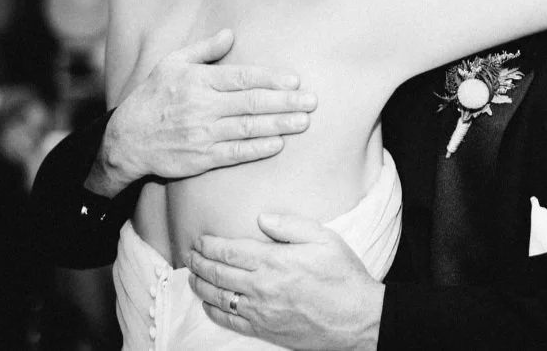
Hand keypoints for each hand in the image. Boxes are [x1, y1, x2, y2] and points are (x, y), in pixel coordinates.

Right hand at [85, 29, 316, 195]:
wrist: (126, 140)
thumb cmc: (152, 97)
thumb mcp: (171, 64)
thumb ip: (204, 50)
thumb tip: (231, 34)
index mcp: (197, 81)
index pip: (241, 78)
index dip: (270, 79)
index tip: (295, 80)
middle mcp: (202, 107)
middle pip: (251, 103)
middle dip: (285, 102)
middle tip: (312, 101)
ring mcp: (202, 134)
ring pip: (248, 128)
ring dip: (279, 125)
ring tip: (304, 122)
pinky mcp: (201, 158)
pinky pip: (235, 153)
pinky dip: (258, 149)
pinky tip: (278, 144)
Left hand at [188, 213, 382, 350]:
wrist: (356, 319)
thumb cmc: (343, 276)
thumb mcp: (324, 239)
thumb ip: (291, 225)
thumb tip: (261, 217)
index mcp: (274, 261)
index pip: (229, 250)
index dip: (210, 244)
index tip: (200, 239)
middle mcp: (261, 286)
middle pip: (218, 273)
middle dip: (199, 262)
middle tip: (190, 254)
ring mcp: (260, 310)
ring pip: (218, 297)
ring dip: (201, 284)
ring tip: (193, 275)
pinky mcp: (264, 329)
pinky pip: (229, 320)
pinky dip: (213, 310)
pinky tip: (208, 303)